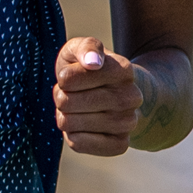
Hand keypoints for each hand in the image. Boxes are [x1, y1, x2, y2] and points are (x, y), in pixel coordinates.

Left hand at [53, 35, 144, 155]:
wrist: (116, 95)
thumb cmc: (90, 69)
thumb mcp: (82, 48)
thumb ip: (86, 47)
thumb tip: (93, 62)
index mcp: (123, 70)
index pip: (68, 79)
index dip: (62, 78)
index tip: (72, 76)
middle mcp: (131, 97)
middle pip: (66, 102)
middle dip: (60, 97)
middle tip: (72, 93)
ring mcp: (128, 123)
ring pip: (70, 123)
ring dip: (64, 115)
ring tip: (78, 108)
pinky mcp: (120, 145)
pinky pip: (78, 143)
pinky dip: (72, 134)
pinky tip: (83, 126)